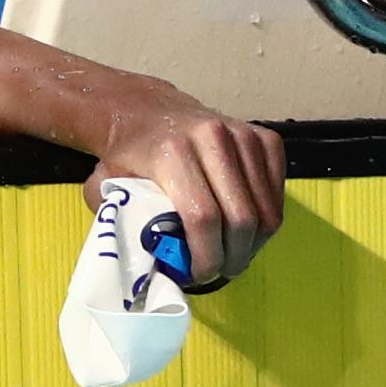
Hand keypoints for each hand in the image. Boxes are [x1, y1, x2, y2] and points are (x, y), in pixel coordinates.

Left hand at [83, 84, 285, 284]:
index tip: (197, 275)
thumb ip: (122, 220)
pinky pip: (278, 193)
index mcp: (172, 152)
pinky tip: (245, 231)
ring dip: (253, 244)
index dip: (205, 256)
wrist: (146, 111)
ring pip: (266, 210)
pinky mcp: (265, 138)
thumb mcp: (107, 186)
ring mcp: (244, 135)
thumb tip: (151, 263)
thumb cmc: (127, 155)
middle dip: (233, 257)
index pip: (203, 217)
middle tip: (220, 272)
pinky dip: (266, 220)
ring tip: (232, 256)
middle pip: (241, 217)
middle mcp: (212, 138)